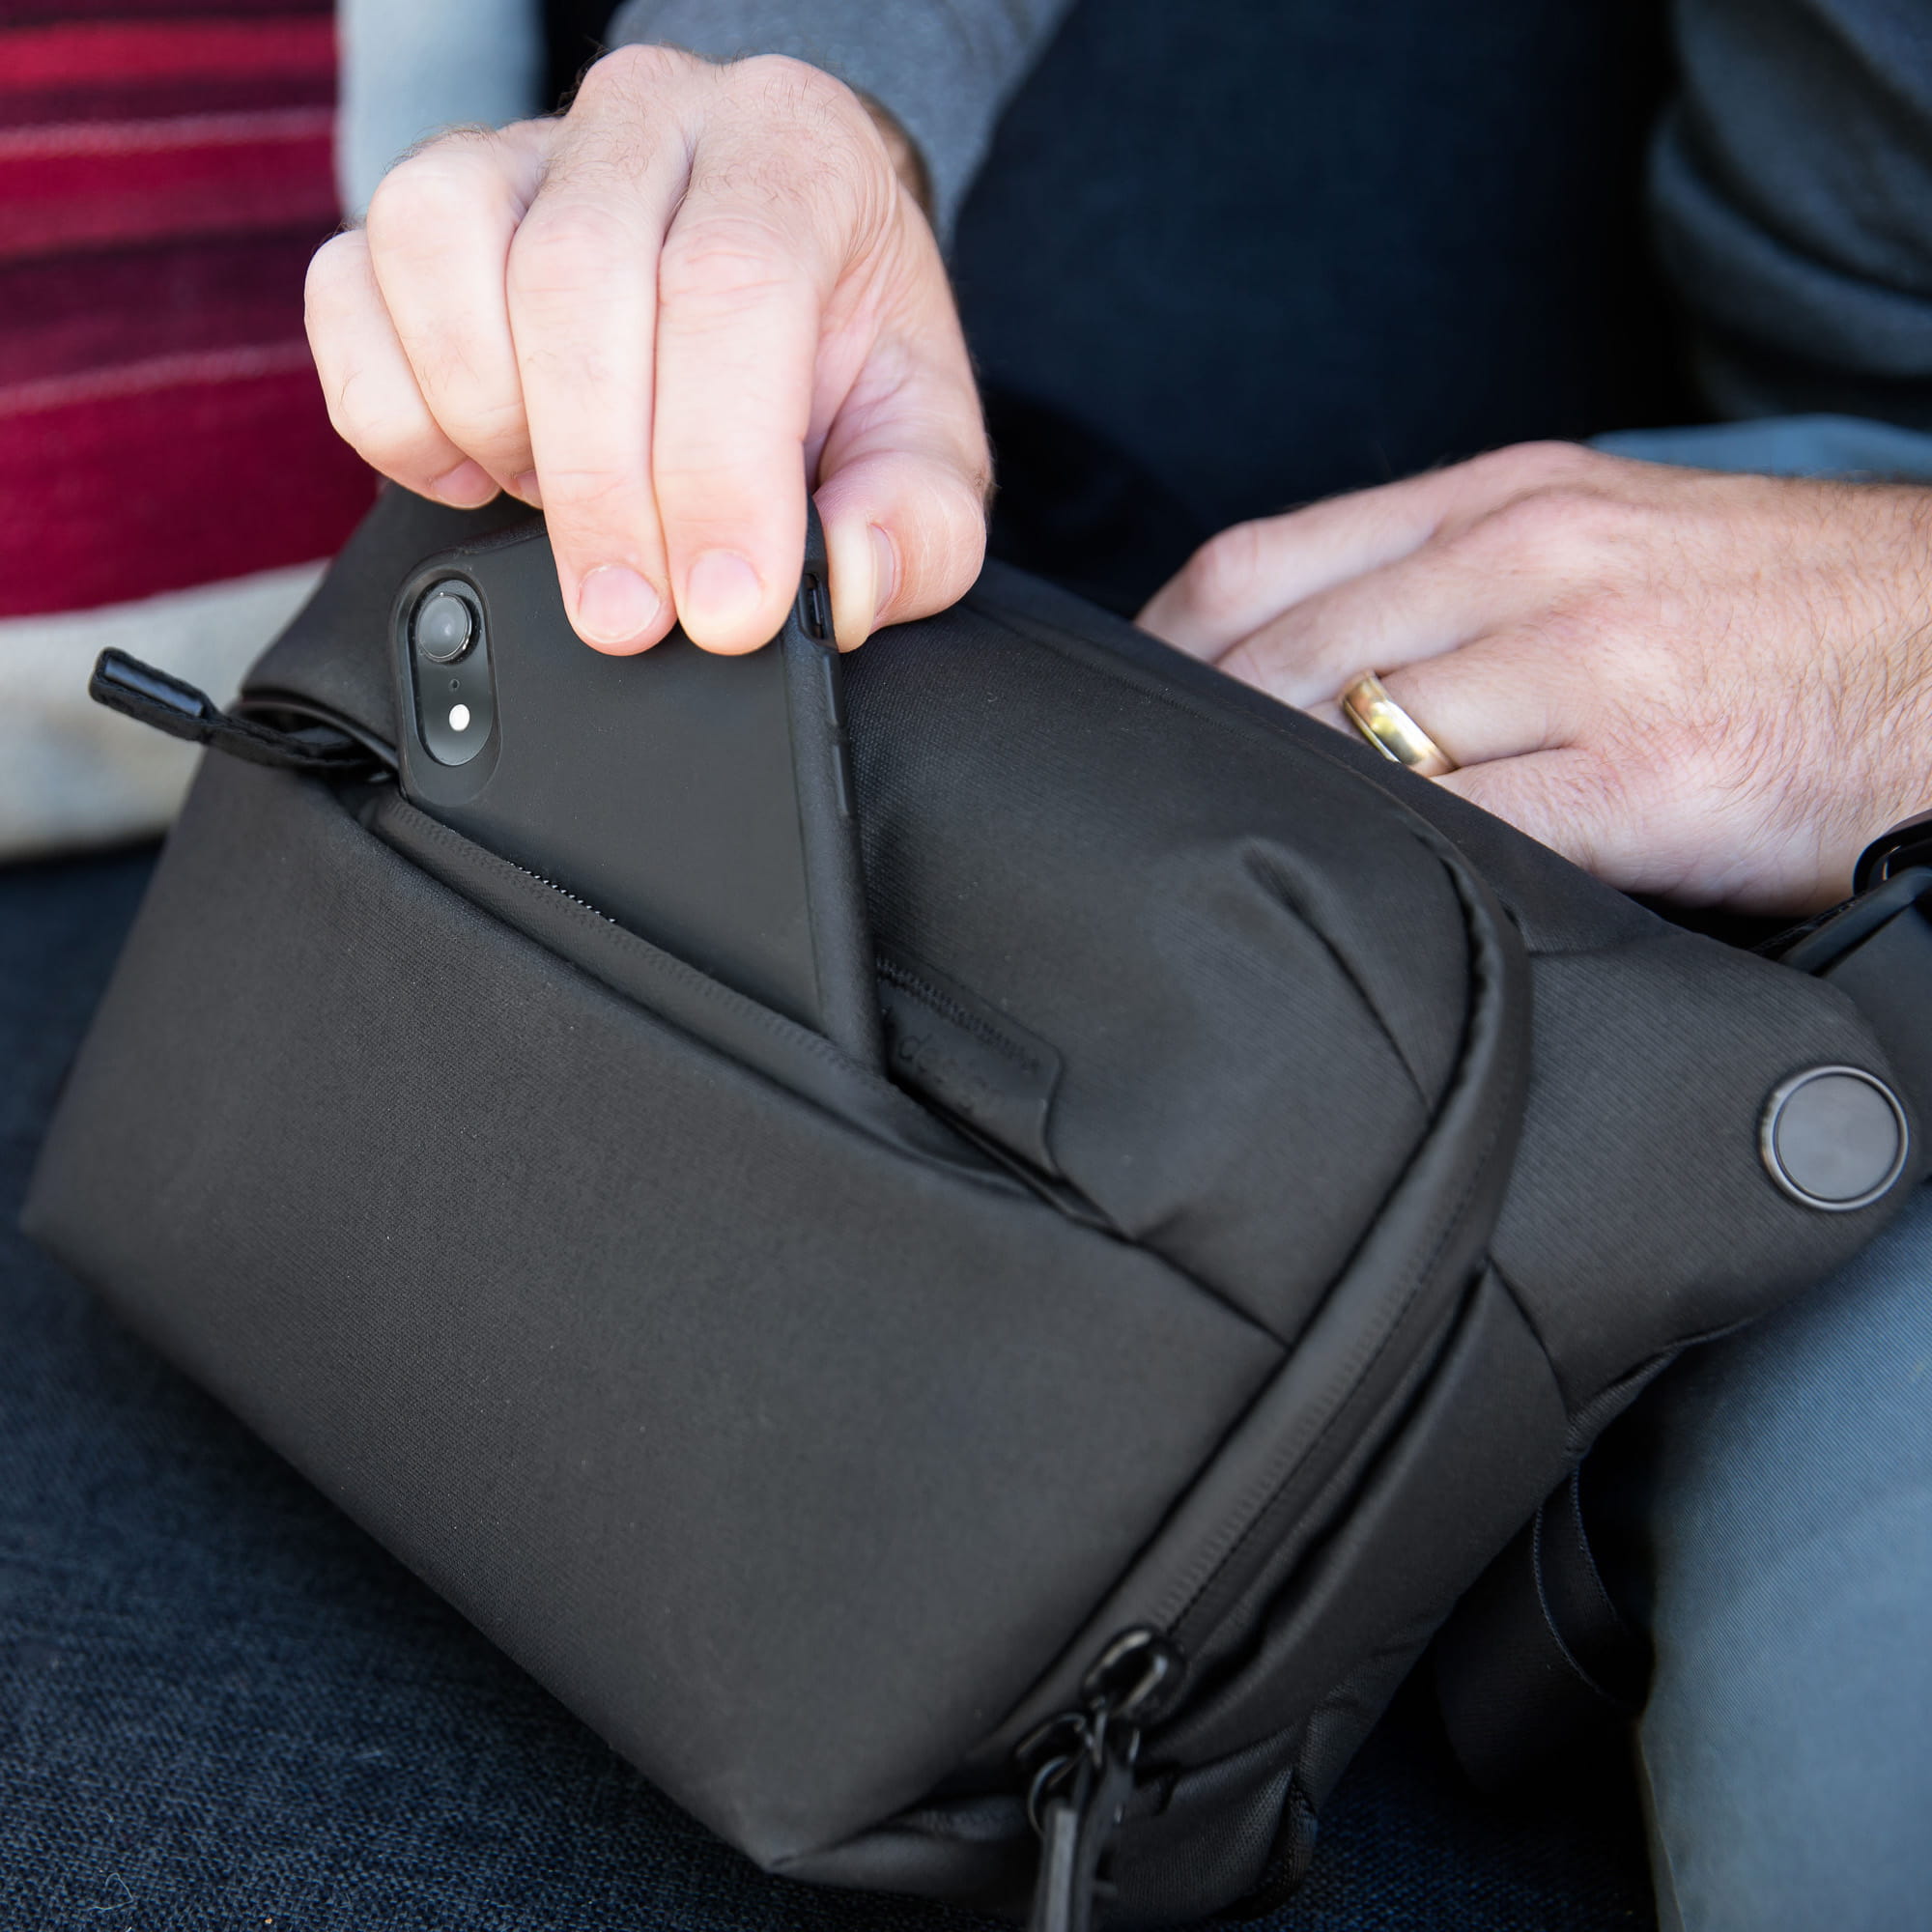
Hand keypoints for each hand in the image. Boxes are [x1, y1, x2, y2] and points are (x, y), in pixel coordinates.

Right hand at [306, 47, 988, 654]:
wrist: (780, 274)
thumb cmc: (841, 357)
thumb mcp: (918, 447)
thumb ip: (917, 525)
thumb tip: (851, 581)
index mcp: (794, 150)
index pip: (732, 285)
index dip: (716, 470)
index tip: (721, 607)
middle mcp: (651, 119)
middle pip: (577, 281)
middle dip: (600, 489)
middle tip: (631, 615)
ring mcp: (518, 148)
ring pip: (443, 255)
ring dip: (491, 422)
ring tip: (562, 503)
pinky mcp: (423, 208)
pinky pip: (349, 289)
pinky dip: (394, 409)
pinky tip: (475, 468)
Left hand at [1139, 442, 1931, 911]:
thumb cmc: (1765, 612)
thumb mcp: (1594, 543)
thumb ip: (1444, 586)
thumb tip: (1296, 675)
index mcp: (1499, 500)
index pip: (1253, 564)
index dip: (1151, 654)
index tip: (1110, 726)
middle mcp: (1522, 560)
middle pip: (1272, 659)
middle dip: (1178, 750)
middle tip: (1116, 825)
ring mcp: (1583, 663)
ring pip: (1345, 739)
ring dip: (1259, 811)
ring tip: (1196, 874)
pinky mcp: (1643, 775)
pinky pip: (1461, 828)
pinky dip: (1375, 865)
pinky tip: (1329, 902)